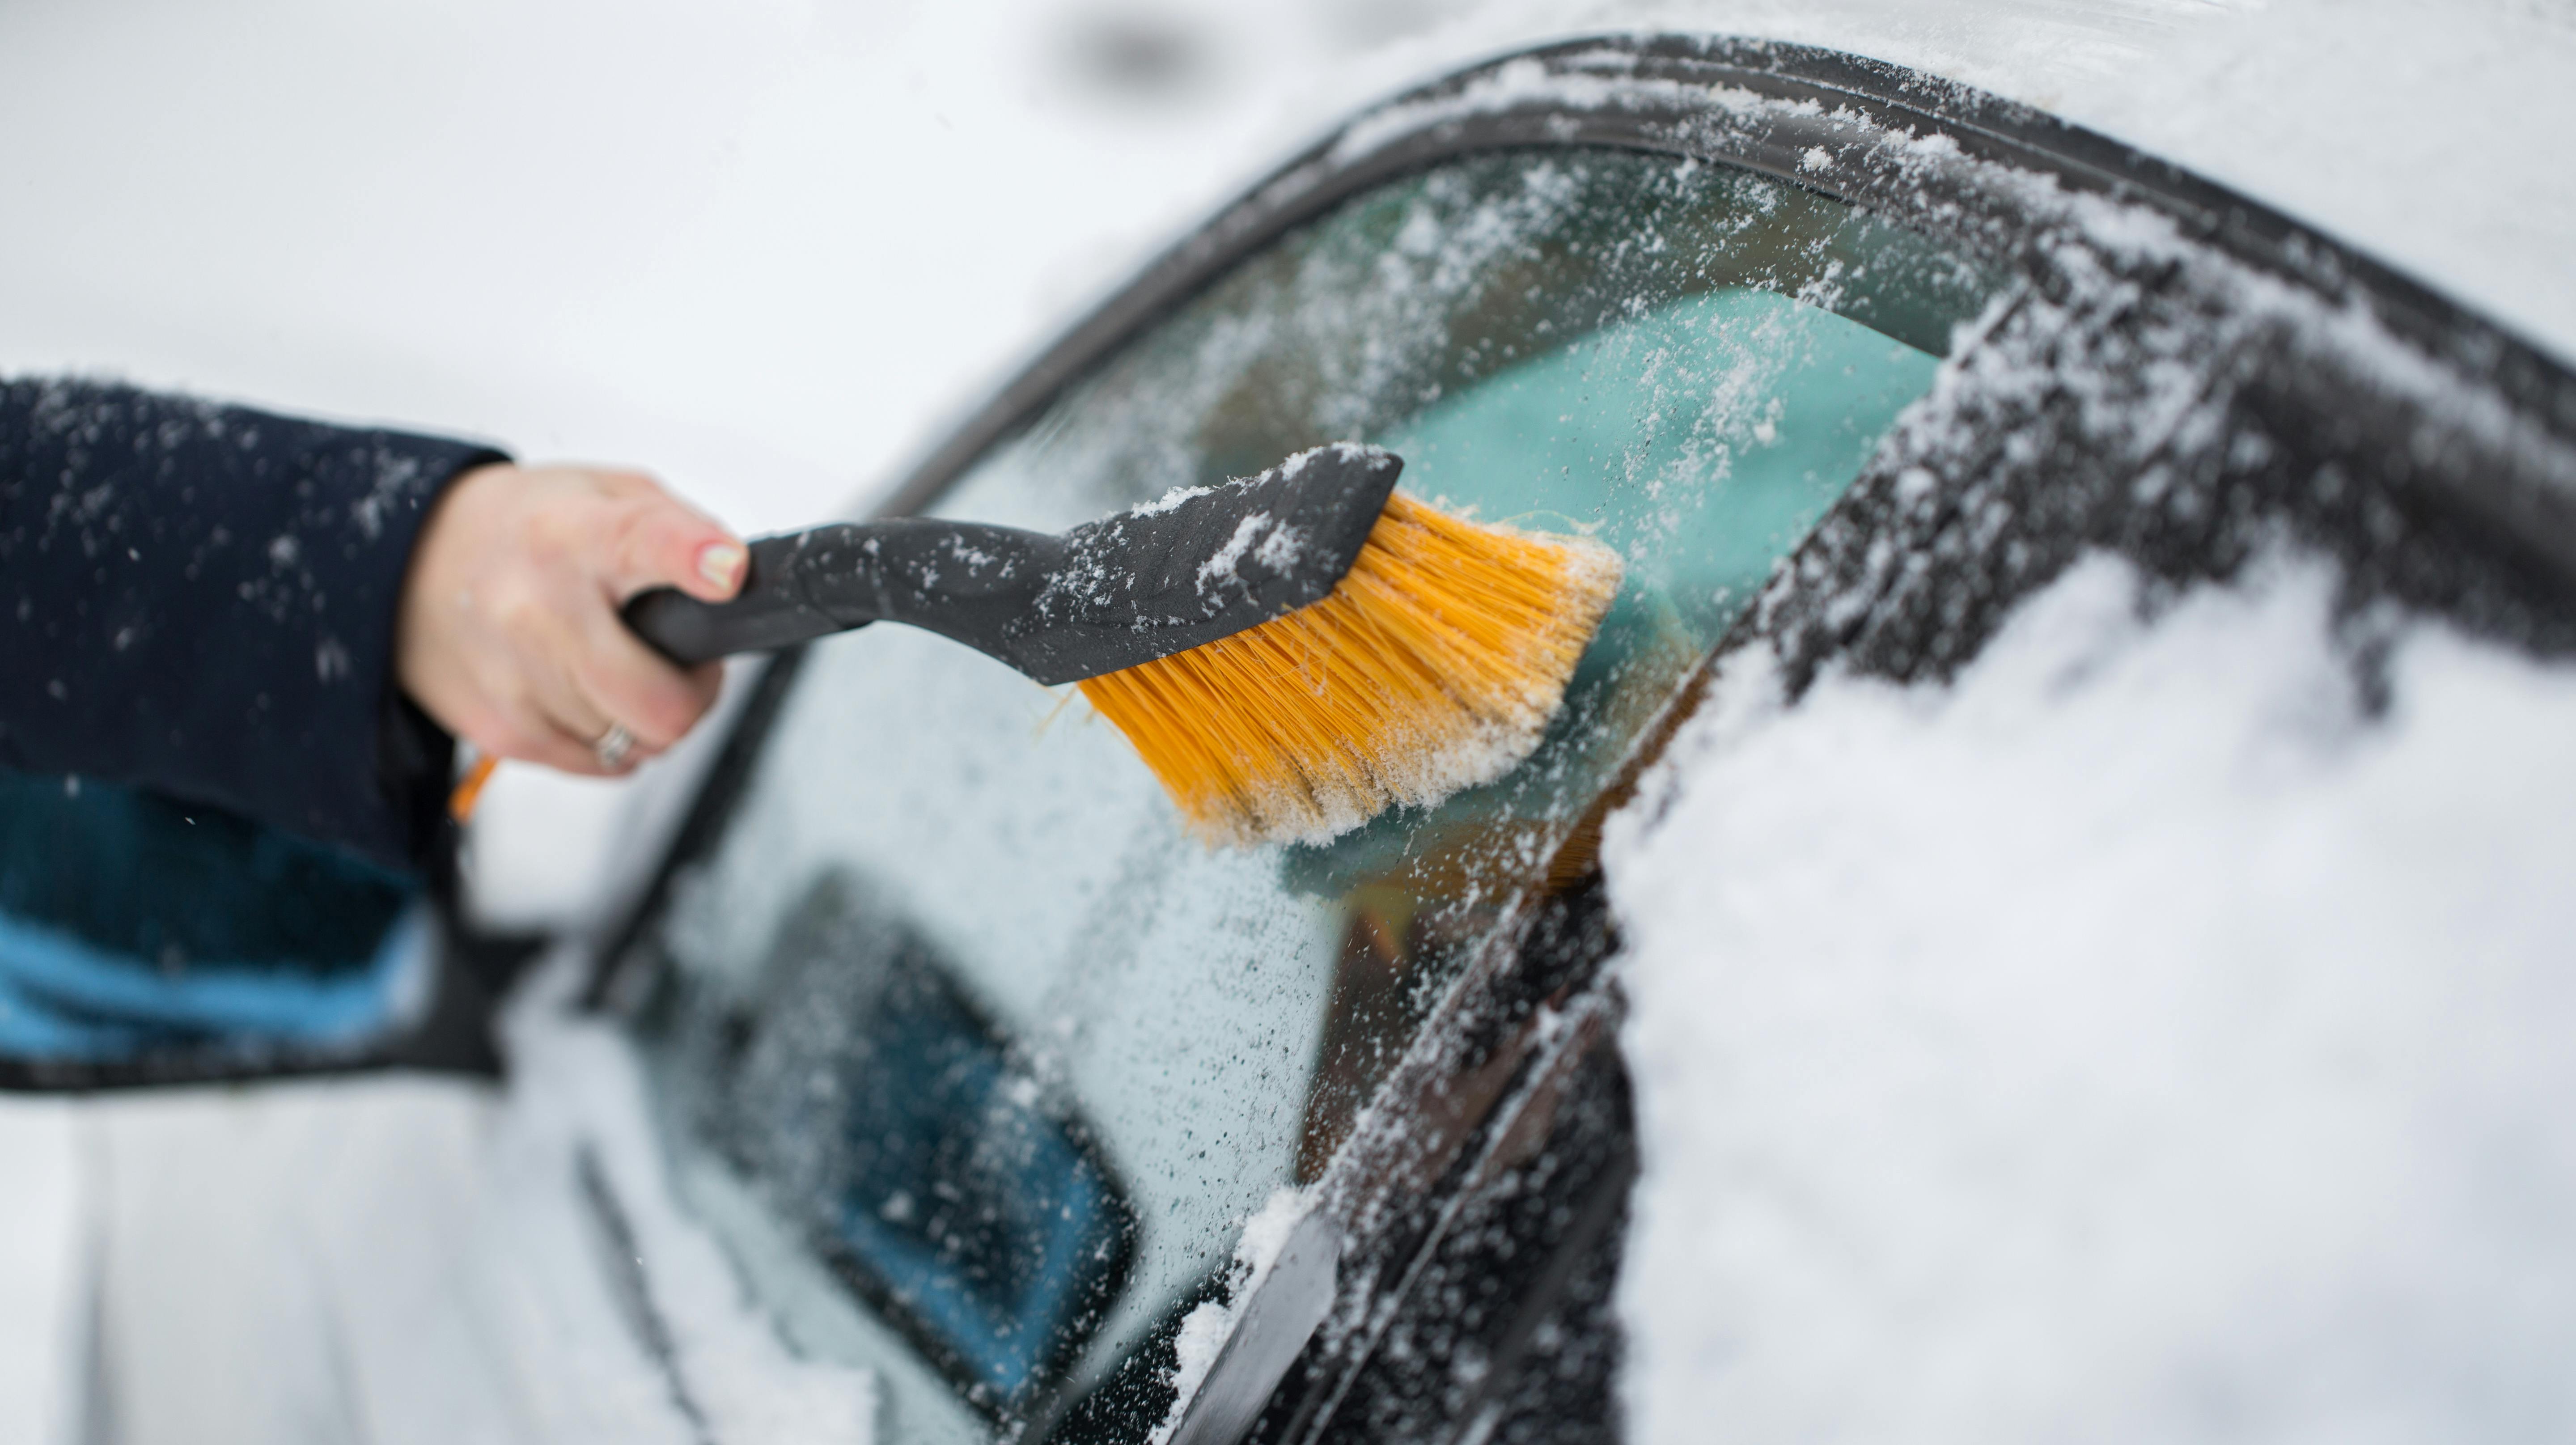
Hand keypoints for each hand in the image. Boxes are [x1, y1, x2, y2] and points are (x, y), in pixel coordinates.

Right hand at [397, 463, 746, 774]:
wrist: (405, 568)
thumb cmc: (522, 531)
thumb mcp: (601, 492)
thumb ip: (677, 527)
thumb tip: (734, 580)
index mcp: (572, 534)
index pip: (641, 541)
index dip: (692, 558)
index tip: (727, 571)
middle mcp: (536, 607)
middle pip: (659, 700)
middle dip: (696, 694)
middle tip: (685, 665)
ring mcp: (515, 678)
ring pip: (637, 741)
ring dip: (650, 715)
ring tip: (620, 666)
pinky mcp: (501, 730)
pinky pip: (601, 763)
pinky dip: (612, 738)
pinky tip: (586, 693)